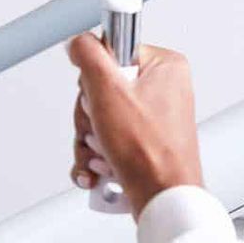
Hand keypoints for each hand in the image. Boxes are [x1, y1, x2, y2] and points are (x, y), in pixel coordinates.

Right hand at [66, 33, 204, 217]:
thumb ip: (89, 55)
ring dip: (91, 139)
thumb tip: (79, 42)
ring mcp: (152, 117)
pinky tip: (100, 168)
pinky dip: (97, 155)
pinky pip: (108, 138)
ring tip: (104, 153)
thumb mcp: (108, 90)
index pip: (111, 53)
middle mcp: (162, 89)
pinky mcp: (143, 140)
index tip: (100, 95)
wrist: (164, 200)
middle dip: (90, 116)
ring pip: (99, 116)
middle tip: (102, 129)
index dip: (95, 78)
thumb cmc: (150, 153)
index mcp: (164, 66)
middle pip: (101, 88)